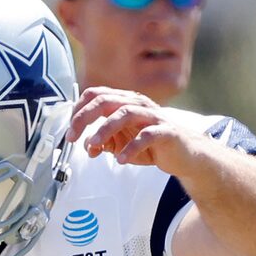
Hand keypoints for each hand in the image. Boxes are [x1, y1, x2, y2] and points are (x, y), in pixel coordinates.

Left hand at [68, 86, 200, 171]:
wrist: (185, 155)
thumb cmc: (152, 145)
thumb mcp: (122, 144)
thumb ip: (104, 143)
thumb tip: (88, 147)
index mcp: (125, 103)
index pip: (96, 95)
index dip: (79, 110)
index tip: (70, 130)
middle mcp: (138, 104)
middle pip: (106, 101)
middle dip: (85, 118)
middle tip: (73, 137)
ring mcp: (153, 116)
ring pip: (125, 113)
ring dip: (105, 130)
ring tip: (94, 146)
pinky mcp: (166, 131)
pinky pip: (147, 135)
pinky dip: (131, 147)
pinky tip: (121, 160)